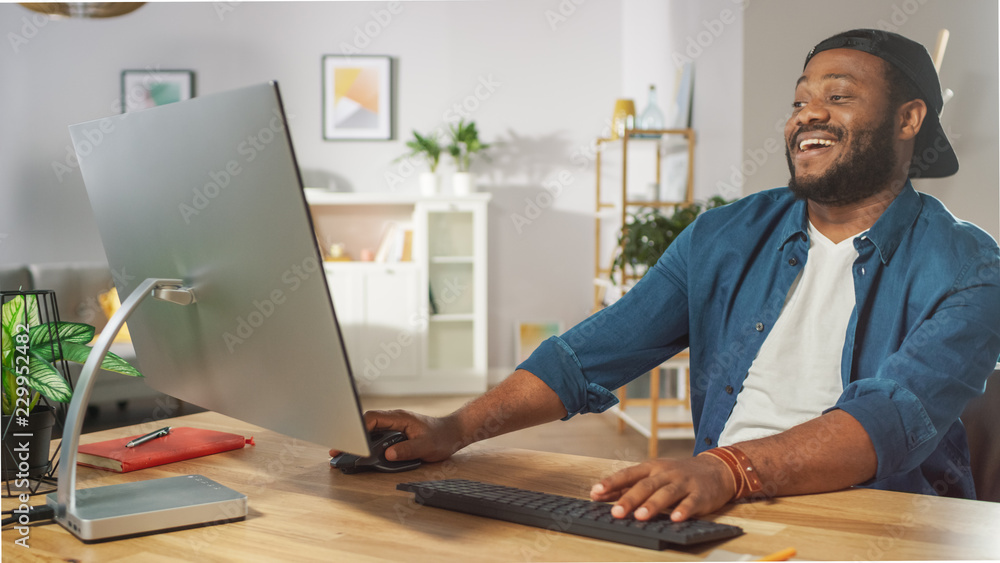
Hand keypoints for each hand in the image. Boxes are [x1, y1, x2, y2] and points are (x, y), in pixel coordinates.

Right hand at [328, 409, 462, 462]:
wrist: (453, 432)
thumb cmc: (441, 436)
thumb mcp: (426, 445)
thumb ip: (407, 449)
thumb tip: (388, 454)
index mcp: (398, 417)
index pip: (372, 418)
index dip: (357, 429)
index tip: (347, 441)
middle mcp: (393, 419)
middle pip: (365, 424)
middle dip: (351, 437)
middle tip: (337, 451)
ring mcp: (393, 426)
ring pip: (369, 430)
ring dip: (357, 441)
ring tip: (343, 454)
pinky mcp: (394, 433)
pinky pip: (376, 436)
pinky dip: (366, 444)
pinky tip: (359, 454)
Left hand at [589, 455, 736, 521]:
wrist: (716, 469)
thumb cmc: (678, 475)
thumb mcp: (653, 476)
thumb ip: (629, 486)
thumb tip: (599, 495)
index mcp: (652, 468)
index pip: (628, 474)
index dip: (612, 483)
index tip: (595, 492)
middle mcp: (666, 473)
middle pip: (646, 485)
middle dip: (629, 499)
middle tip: (615, 512)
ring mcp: (684, 483)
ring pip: (666, 493)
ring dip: (653, 505)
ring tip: (640, 516)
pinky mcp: (701, 494)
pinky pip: (691, 503)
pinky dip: (683, 510)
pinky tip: (675, 519)